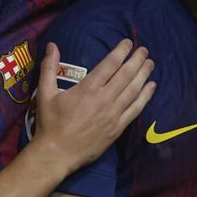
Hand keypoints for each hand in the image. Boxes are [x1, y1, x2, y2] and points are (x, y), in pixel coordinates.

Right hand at [29, 40, 154, 173]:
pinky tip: (152, 87)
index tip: (128, 43)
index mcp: (87, 89)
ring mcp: (113, 114)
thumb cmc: (50, 123)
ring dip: (144, 75)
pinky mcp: (118, 128)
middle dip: (137, 60)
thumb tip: (52, 45)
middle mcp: (104, 99)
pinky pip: (136, 109)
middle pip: (126, 75)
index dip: (121, 51)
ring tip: (150, 63)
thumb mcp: (45, 93)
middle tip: (144, 50)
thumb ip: (49, 68)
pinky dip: (145, 97)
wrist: (57, 153)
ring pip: (133, 90)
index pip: (110, 64)